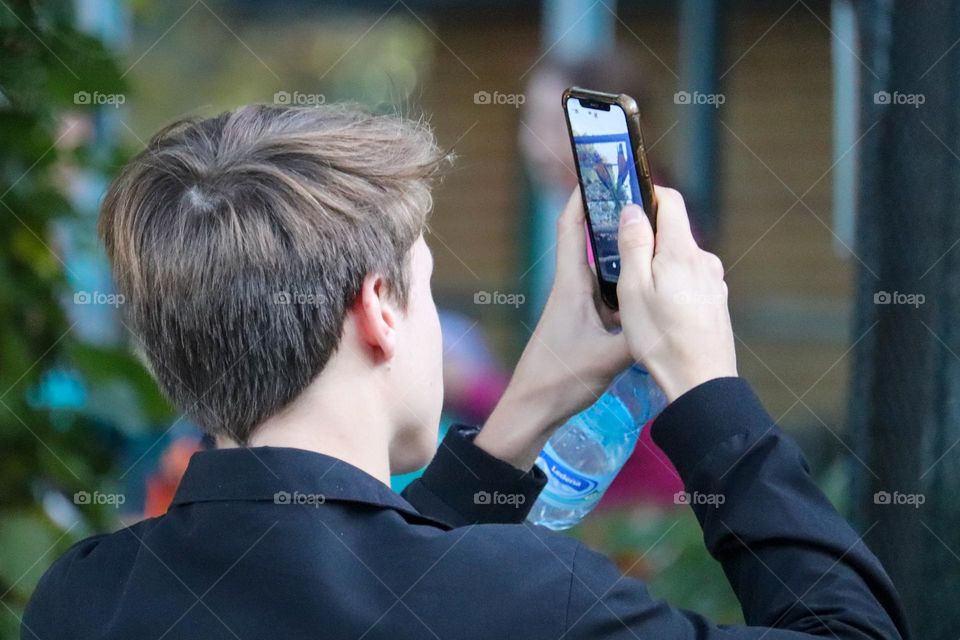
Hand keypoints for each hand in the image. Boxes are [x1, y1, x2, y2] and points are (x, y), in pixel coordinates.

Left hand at [474, 189, 631, 468]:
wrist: (532, 410)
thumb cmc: (560, 380)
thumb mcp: (608, 357)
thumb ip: (639, 335)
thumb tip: (670, 314)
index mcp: (570, 286)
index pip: (570, 228)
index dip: (582, 196)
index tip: (600, 172)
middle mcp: (571, 289)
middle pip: (589, 242)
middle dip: (611, 219)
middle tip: (642, 202)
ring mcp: (575, 307)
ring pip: (600, 269)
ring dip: (619, 252)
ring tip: (650, 238)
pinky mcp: (581, 325)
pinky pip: (605, 293)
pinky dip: (622, 283)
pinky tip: (645, 287)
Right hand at [616, 186, 736, 400]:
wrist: (700, 381)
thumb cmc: (660, 339)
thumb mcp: (633, 290)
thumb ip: (634, 245)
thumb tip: (633, 210)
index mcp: (681, 251)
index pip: (670, 200)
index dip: (647, 194)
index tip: (626, 203)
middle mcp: (704, 260)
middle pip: (674, 231)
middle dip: (647, 236)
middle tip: (620, 256)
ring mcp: (714, 281)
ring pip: (680, 258)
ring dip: (658, 264)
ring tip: (636, 292)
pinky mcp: (716, 301)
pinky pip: (690, 280)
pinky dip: (672, 284)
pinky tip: (659, 311)